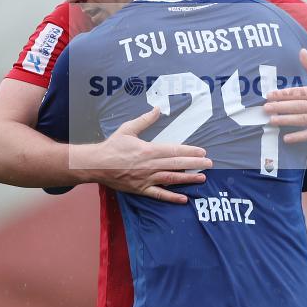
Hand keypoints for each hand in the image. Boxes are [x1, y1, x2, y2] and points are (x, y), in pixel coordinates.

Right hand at [71, 107, 210, 203]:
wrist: (96, 164)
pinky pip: (159, 194)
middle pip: (177, 164)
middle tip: (209, 164)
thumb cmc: (113, 146)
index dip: (190, 151)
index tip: (202, 152)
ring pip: (171, 179)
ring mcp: (146, 179)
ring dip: (188, 179)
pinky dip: (172, 197)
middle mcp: (150, 165)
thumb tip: (157, 108)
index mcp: (149, 150)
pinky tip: (184, 198)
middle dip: (195, 164)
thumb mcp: (128, 129)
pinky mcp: (141, 189)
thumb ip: (145, 120)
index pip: (174, 150)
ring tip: (202, 178)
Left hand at [264, 49, 306, 142]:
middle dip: (281, 107)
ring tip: (272, 120)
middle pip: (299, 106)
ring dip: (287, 120)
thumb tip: (301, 51)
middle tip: (265, 108)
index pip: (300, 92)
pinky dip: (299, 137)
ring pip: (303, 120)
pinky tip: (287, 138)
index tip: (270, 95)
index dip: (284, 94)